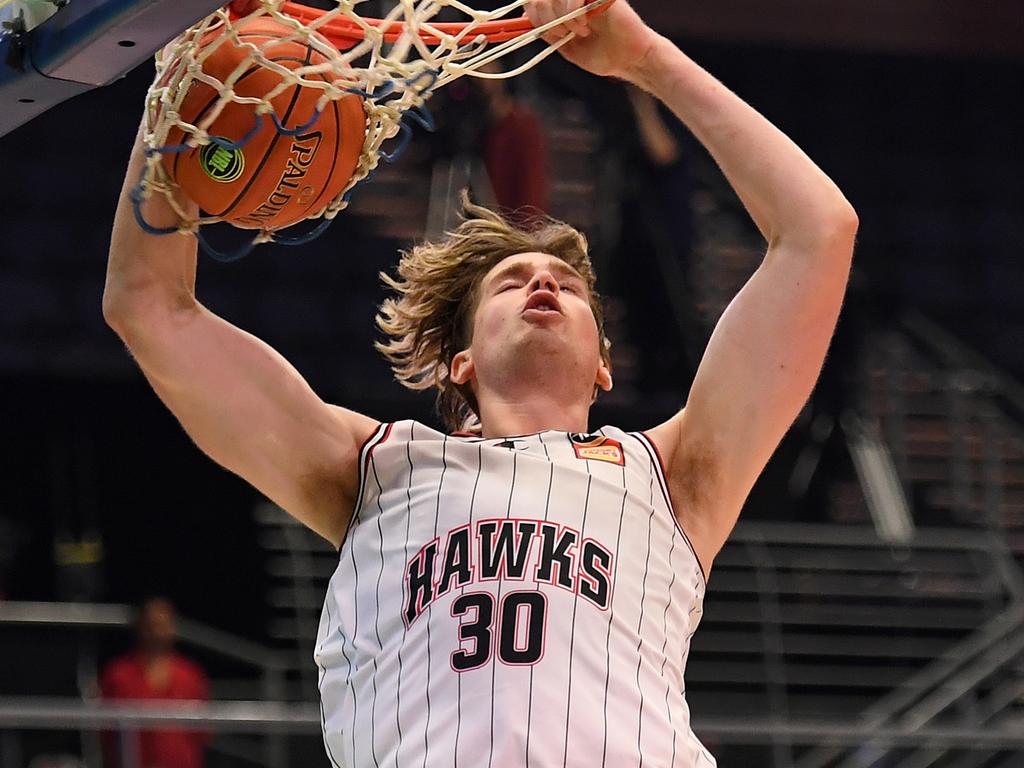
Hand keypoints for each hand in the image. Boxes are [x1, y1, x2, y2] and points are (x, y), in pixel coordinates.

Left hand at [524, 0, 660, 81]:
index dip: (533, 13)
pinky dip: (573, 11)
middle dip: (544, 16)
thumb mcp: (566, 48)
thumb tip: (527, 19)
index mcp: (563, 8)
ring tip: (577, 32)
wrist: (629, 59)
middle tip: (561, 34)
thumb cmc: (603, 56)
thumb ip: (548, 32)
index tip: (545, 32)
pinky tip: (584, 25)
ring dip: (560, 16)